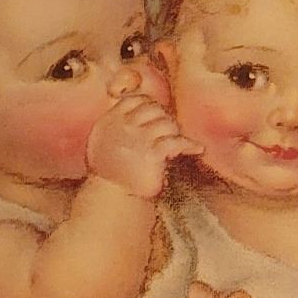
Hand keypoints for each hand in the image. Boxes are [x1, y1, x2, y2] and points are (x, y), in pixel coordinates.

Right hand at [85, 92, 202, 198]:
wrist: (111, 198)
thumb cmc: (109, 172)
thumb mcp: (101, 142)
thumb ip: (115, 122)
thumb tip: (133, 100)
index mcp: (109, 121)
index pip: (135, 99)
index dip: (149, 104)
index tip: (155, 117)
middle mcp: (123, 126)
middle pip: (153, 107)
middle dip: (164, 117)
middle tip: (168, 132)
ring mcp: (137, 139)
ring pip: (166, 122)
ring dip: (174, 132)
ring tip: (175, 144)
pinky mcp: (151, 155)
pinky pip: (175, 142)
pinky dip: (188, 144)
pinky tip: (196, 149)